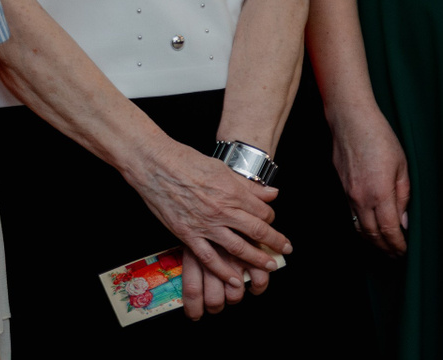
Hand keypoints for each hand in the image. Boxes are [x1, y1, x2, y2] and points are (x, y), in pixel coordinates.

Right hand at [121, 141, 285, 310]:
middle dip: (275, 242)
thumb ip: (248, 186)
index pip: (262, 211)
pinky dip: (223, 271)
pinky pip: (209, 258)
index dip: (271, 219)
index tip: (273, 223)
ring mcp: (205, 225)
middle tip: (285, 249)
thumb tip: (272, 193)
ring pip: (238, 247)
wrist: (157, 167)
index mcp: (234, 192)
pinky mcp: (187, 235)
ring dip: (256, 259)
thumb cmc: (188, 162)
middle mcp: (223, 210)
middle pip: (257, 230)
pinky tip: (235, 279)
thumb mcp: (224, 169)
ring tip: (268, 267)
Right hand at [330, 103, 409, 254]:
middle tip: (397, 256)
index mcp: (381, 192)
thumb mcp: (402, 164)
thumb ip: (404, 195)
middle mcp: (362, 198)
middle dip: (385, 249)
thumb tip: (404, 220)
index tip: (405, 251)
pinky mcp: (343, 190)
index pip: (389, 229)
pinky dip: (363, 228)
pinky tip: (371, 230)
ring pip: (360, 228)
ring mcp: (349, 195)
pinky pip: (352, 216)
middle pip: (373, 235)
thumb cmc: (380, 138)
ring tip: (385, 248)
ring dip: (373, 242)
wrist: (351, 122)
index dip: (397, 244)